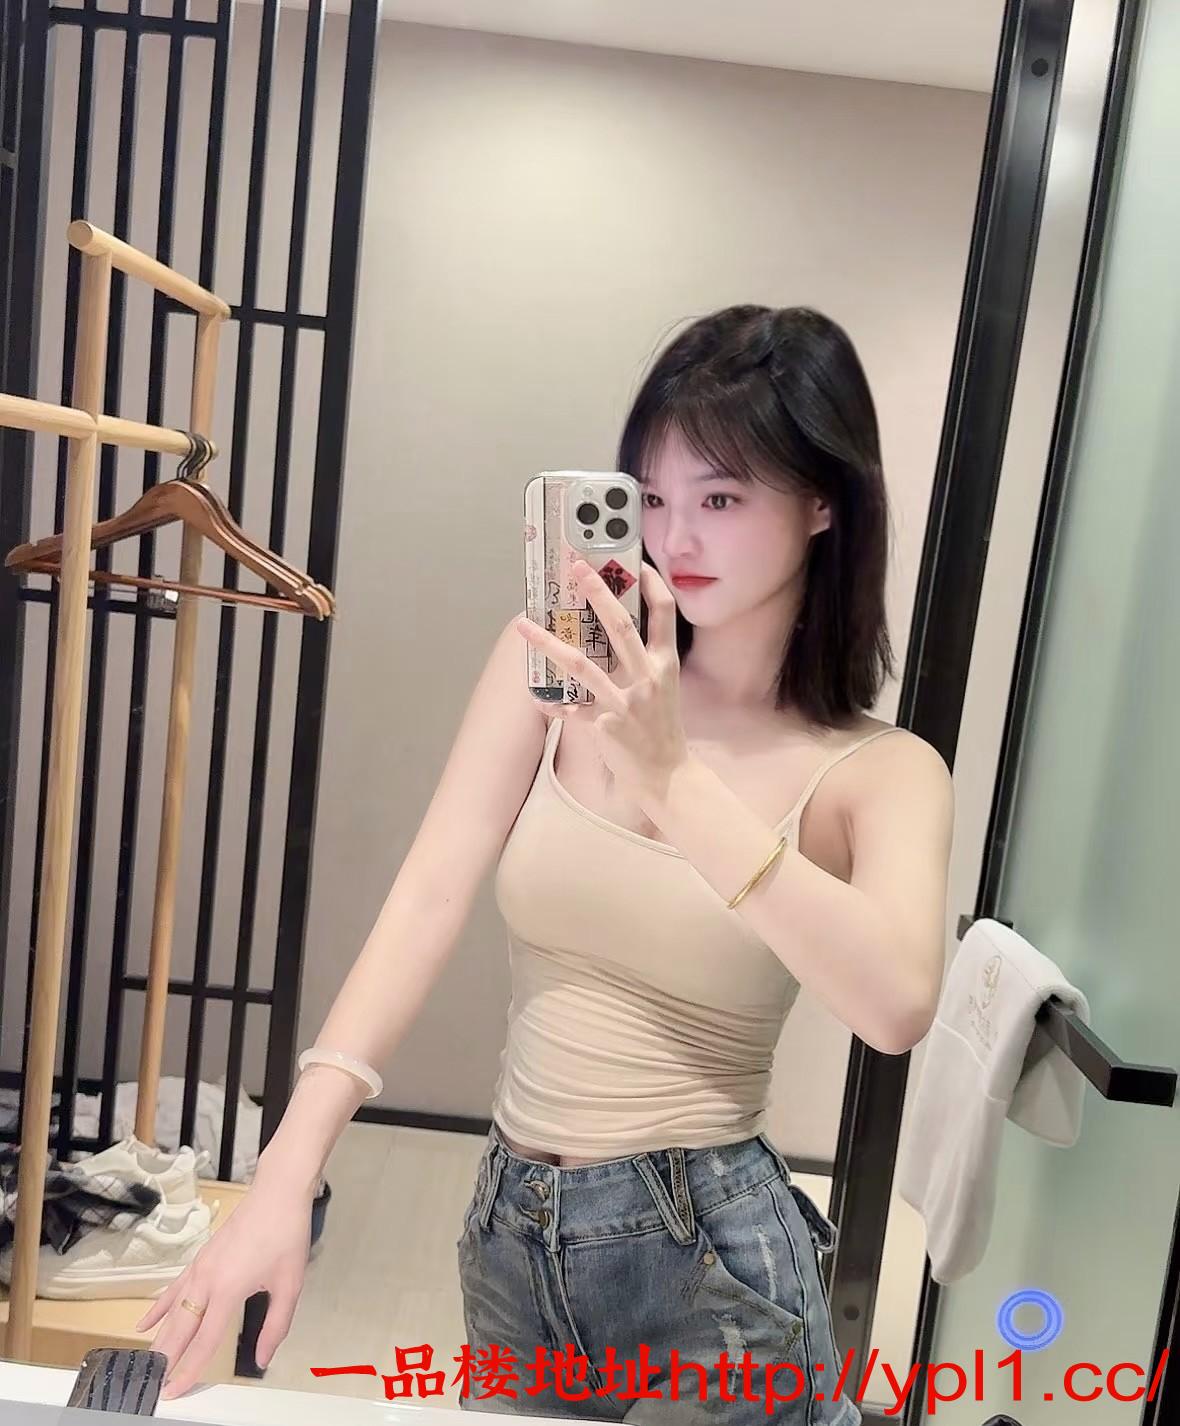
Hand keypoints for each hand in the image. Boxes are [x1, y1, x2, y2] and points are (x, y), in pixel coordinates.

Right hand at [136, 1177, 313, 1398]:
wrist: (278, 1192)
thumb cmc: (287, 1235)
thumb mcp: (290, 1284)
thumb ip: (275, 1326)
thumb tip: (262, 1360)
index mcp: (228, 1290)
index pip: (204, 1341)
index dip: (188, 1370)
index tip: (172, 1393)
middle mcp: (207, 1280)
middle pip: (180, 1328)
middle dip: (165, 1359)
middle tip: (150, 1387)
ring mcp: (200, 1267)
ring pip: (173, 1311)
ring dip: (160, 1338)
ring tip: (146, 1365)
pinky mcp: (200, 1258)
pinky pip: (174, 1289)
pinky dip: (158, 1308)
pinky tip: (145, 1323)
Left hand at [517, 561, 687, 812]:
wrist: (665, 774)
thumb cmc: (662, 728)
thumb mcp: (663, 687)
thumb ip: (644, 659)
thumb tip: (617, 628)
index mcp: (665, 664)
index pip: (664, 614)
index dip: (652, 585)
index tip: (635, 564)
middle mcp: (648, 678)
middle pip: (621, 627)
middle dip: (598, 594)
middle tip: (577, 568)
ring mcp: (626, 702)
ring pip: (582, 665)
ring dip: (549, 643)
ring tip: (524, 626)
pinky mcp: (606, 725)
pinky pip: (570, 710)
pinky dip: (552, 704)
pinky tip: (536, 697)